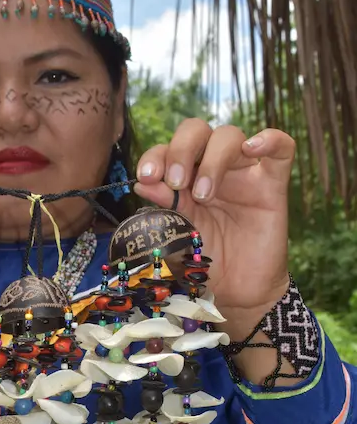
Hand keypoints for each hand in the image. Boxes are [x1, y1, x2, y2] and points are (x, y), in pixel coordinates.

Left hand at [133, 121, 294, 326]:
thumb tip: (143, 182)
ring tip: (204, 195)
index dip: (156, 155)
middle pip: (197, 131)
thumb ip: (163, 209)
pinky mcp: (272, 184)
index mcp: (183, 179)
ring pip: (230, 136)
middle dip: (181, 150)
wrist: (237, 292)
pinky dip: (270, 139)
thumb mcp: (177, 237)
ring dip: (212, 159)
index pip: (167, 150)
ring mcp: (243, 174)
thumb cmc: (204, 263)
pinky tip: (253, 147)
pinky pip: (281, 148)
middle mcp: (211, 169)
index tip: (147, 176)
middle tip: (175, 183)